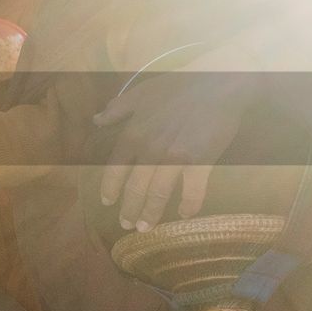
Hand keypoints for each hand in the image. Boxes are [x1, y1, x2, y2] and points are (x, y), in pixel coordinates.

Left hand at [94, 73, 253, 231]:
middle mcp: (149, 149)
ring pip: (157, 193)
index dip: (110, 188)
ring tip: (146, 228)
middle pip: (134, 186)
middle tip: (126, 224)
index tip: (106, 202)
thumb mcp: (139, 93)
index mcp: (133, 134)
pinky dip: (188, 205)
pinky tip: (184, 214)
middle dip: (128, 208)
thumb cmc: (178, 86)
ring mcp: (174, 157)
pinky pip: (192, 190)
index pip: (115, 168)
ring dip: (151, 213)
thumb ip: (116, 110)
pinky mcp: (200, 161)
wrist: (216, 82)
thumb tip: (95, 121)